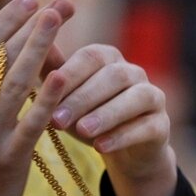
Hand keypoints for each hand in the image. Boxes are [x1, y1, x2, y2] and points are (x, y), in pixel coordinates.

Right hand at [0, 0, 73, 195]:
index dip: (0, 24)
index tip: (26, 2)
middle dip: (21, 27)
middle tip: (50, 3)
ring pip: (11, 84)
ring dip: (36, 49)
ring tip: (58, 22)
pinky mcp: (6, 162)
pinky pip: (28, 124)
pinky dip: (45, 99)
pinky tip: (61, 75)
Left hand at [49, 44, 176, 195]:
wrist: (120, 151)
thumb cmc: (87, 116)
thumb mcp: (65, 96)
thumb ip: (52, 72)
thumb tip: (33, 44)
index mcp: (110, 58)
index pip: (92, 57)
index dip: (71, 73)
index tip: (47, 92)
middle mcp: (135, 73)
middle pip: (114, 76)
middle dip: (84, 98)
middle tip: (58, 119)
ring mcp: (154, 97)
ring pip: (136, 99)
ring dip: (107, 115)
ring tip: (82, 132)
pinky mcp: (162, 125)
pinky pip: (147, 127)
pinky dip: (123, 137)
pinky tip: (102, 147)